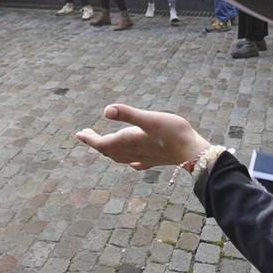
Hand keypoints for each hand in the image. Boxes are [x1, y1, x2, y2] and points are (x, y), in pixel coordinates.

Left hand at [76, 104, 211, 169]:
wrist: (194, 152)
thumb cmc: (173, 133)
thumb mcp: (149, 119)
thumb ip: (127, 114)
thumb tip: (105, 110)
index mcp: (127, 142)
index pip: (101, 144)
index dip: (89, 139)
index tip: (78, 134)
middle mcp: (132, 152)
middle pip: (108, 151)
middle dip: (96, 143)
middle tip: (86, 134)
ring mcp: (143, 158)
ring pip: (119, 157)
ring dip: (108, 150)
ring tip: (104, 143)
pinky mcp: (154, 160)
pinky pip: (134, 162)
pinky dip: (127, 158)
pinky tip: (131, 160)